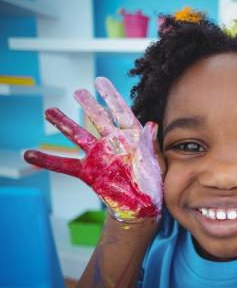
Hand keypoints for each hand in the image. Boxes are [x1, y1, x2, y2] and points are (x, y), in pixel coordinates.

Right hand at [24, 77, 162, 221]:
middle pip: (98, 119)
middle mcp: (113, 143)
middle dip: (88, 105)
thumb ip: (151, 146)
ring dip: (64, 124)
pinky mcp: (89, 172)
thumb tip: (152, 124)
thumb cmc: (153, 184)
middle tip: (78, 92)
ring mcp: (99, 156)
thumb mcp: (156, 164)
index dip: (110, 96)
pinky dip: (48, 160)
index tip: (99, 81)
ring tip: (49, 111)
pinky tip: (30, 154)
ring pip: (78, 136)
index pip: (121, 112)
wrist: (142, 206)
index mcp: (132, 138)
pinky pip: (65, 165)